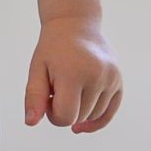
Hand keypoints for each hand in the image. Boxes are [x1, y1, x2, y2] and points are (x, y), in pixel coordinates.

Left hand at [24, 15, 121, 131]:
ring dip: (79, 112)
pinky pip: (109, 112)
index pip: (65, 117)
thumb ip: (34, 96)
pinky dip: (97, 120)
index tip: (47, 99)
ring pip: (93, 117)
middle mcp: (97, 77)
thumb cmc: (53, 49)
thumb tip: (31, 122)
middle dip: (64, 111)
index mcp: (74, 74)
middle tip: (56, 90)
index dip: (52, 115)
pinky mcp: (118, 81)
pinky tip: (83, 125)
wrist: (76, 25)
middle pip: (79, 118)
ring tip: (70, 89)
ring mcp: (111, 79)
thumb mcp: (36, 69)